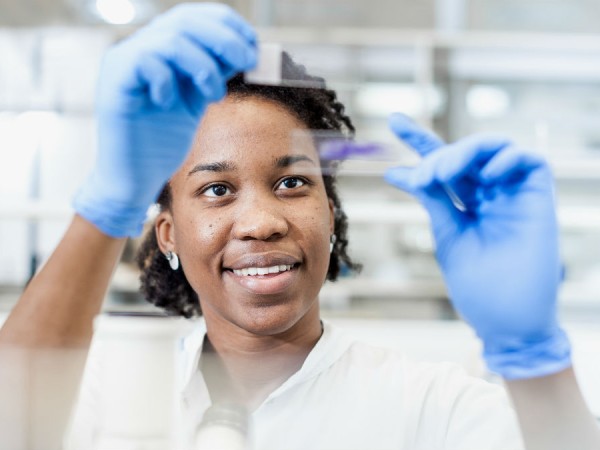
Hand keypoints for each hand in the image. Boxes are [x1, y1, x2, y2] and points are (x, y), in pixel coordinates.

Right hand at [74, 3, 256, 237]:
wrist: (135, 177)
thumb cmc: (163, 141)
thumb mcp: (196, 99)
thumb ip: (213, 72)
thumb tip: (246, 50)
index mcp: (159, 49)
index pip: (193, 16)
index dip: (227, 23)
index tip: (253, 43)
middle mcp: (140, 48)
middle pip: (185, 20)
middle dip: (225, 39)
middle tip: (247, 61)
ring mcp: (123, 62)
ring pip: (171, 40)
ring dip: (204, 66)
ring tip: (212, 95)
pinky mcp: (114, 82)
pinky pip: (146, 61)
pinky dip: (169, 81)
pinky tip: (171, 103)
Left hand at [384, 114, 570, 379]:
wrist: (506, 321)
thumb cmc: (477, 284)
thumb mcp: (447, 233)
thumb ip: (432, 198)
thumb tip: (398, 171)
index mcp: (465, 204)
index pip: (441, 165)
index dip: (419, 140)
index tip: (393, 119)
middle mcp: (489, 194)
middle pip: (464, 152)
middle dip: (438, 154)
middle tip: (424, 176)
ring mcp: (514, 195)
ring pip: (493, 148)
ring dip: (464, 153)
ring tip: (444, 174)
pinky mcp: (540, 199)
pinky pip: (530, 161)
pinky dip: (506, 159)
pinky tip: (486, 176)